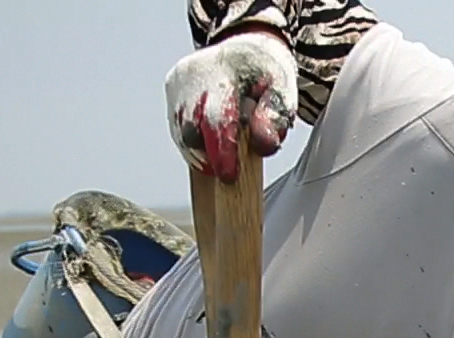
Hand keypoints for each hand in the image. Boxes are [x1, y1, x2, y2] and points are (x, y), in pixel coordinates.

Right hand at [164, 29, 297, 180]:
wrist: (245, 46)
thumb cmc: (264, 72)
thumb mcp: (282, 89)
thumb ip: (275, 116)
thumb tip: (263, 146)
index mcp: (225, 69)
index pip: (217, 116)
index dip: (222, 150)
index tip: (229, 175)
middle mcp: (194, 73)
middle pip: (191, 128)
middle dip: (210, 155)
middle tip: (229, 171)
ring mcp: (178, 82)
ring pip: (181, 131)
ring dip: (202, 151)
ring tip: (224, 151)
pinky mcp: (171, 89)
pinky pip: (177, 126)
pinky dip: (194, 141)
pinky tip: (211, 142)